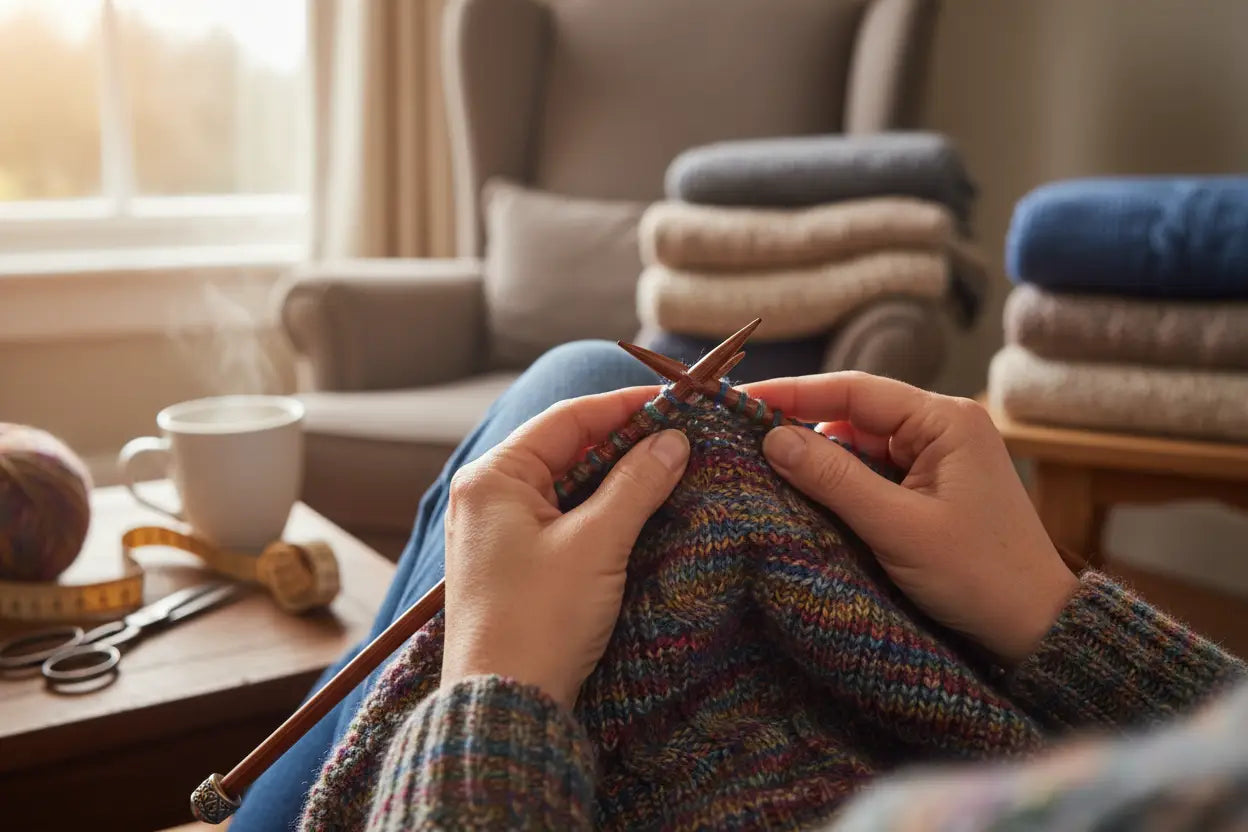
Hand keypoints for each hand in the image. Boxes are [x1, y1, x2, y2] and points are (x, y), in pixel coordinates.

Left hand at [440, 387, 690, 708]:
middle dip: (624, 442)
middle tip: (681, 437)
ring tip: (670, 469)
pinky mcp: (513, 563)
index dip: (624, 407)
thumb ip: (637, 483)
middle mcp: (486, 496)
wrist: (505, 706)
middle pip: (566, 449)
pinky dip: (599, 510)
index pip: (567, 419)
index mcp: (492, 478)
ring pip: (567, 485)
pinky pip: (562, 518)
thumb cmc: (539, 621)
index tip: (675, 404)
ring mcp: (497, 531)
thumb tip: (674, 440)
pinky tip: (639, 511)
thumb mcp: (596, 544)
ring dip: (616, 477)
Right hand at [746, 372, 1078, 665]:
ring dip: (819, 459)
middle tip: (741, 439)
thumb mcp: (898, 528)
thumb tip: (771, 438)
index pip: (854, 391)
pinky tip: (805, 494)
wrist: (1034, 628)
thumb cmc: (979, 576)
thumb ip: (834, 479)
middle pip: (854, 414)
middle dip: (800, 426)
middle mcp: (943, 427)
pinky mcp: (932, 487)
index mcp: (946, 420)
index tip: (740, 399)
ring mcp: (938, 457)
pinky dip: (840, 482)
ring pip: (860, 445)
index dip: (792, 392)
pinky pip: (874, 472)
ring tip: (763, 469)